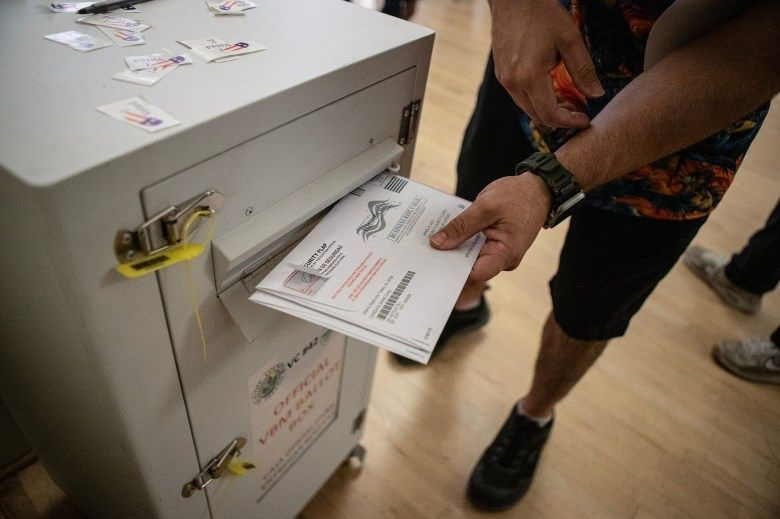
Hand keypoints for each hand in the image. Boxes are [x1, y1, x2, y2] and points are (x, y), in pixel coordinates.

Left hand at [430, 175, 550, 285]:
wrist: (538, 188)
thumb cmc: (519, 196)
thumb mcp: (486, 206)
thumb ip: (461, 226)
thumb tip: (437, 243)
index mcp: (505, 255)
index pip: (473, 275)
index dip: (451, 272)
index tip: (430, 264)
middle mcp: (502, 259)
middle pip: (469, 268)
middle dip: (448, 259)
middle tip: (424, 251)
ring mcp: (498, 253)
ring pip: (470, 257)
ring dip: (453, 248)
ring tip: (431, 240)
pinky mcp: (494, 244)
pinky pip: (474, 246)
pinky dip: (461, 239)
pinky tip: (446, 232)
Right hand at [489, 0, 604, 128]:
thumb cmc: (541, 13)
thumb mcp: (569, 38)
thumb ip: (583, 69)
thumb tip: (596, 94)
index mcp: (529, 77)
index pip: (550, 114)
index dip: (570, 122)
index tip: (586, 119)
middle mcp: (512, 83)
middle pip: (537, 116)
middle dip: (560, 119)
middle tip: (580, 111)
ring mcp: (504, 79)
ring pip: (527, 107)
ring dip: (547, 110)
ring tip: (567, 101)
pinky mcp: (501, 73)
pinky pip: (519, 96)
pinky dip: (536, 99)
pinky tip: (550, 88)